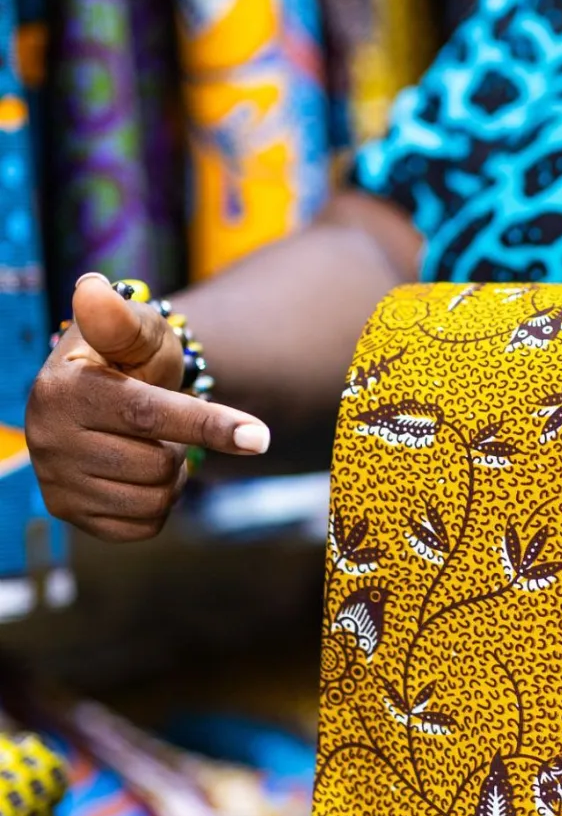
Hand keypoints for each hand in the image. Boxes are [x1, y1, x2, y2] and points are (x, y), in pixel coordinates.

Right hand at [26, 273, 271, 541]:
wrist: (109, 394)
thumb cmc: (129, 358)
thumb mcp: (136, 332)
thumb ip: (121, 318)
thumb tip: (93, 289)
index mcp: (62, 388)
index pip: (146, 414)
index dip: (207, 424)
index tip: (260, 436)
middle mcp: (47, 438)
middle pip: (156, 463)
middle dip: (179, 444)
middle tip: (163, 422)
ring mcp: (54, 482)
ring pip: (152, 501)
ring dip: (170, 476)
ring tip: (151, 444)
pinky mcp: (69, 514)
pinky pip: (142, 526)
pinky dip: (157, 503)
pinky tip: (140, 473)